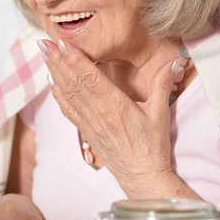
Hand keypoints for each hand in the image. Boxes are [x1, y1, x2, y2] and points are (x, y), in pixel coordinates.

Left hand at [38, 39, 185, 192]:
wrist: (141, 176)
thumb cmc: (152, 145)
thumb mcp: (160, 113)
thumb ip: (163, 84)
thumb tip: (176, 61)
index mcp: (115, 105)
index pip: (90, 77)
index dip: (75, 59)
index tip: (62, 43)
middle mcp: (97, 112)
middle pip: (73, 82)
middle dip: (57, 60)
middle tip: (44, 42)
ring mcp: (89, 122)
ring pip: (67, 93)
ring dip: (54, 72)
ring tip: (43, 54)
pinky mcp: (85, 131)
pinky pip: (68, 109)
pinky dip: (58, 94)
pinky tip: (51, 82)